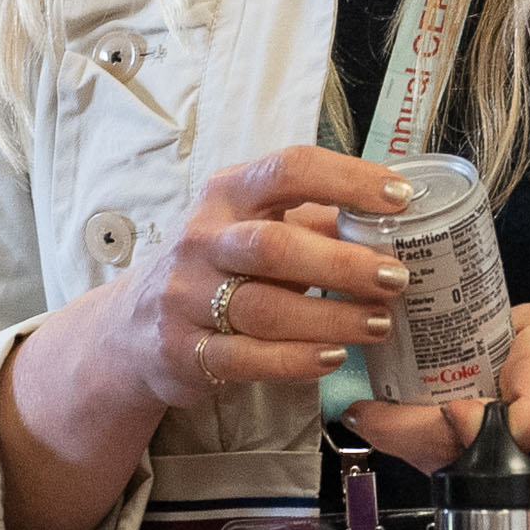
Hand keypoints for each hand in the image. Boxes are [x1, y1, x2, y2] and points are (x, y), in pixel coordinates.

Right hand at [0, 145, 410, 529]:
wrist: (129, 329)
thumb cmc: (213, 267)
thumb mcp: (252, 228)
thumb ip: (313, 223)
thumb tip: (392, 220)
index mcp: (225, 195)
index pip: (287, 170)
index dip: (347, 179)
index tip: (400, 196)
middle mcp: (201, 241)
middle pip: (274, 246)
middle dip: (343, 263)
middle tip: (396, 277)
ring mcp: (187, 298)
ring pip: (265, 308)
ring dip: (332, 317)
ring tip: (380, 323)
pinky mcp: (186, 352)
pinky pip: (247, 358)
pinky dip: (296, 360)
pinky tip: (334, 357)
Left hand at [349, 296, 529, 516]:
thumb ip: (494, 340)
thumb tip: (429, 354)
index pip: (497, 419)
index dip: (426, 422)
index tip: (369, 410)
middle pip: (462, 456)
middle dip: (407, 434)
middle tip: (370, 410)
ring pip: (479, 478)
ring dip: (440, 451)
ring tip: (406, 417)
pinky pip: (508, 490)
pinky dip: (482, 465)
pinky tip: (466, 438)